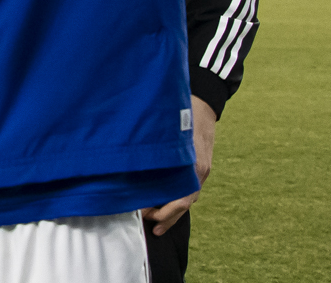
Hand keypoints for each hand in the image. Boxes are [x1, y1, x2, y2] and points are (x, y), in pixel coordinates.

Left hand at [143, 96, 218, 234]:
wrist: (203, 103)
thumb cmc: (181, 113)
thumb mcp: (166, 129)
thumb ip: (154, 148)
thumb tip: (126, 155)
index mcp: (192, 167)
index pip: (180, 201)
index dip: (162, 212)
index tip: (143, 213)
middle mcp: (199, 172)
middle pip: (184, 205)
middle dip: (167, 218)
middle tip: (149, 226)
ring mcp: (202, 171)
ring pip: (188, 199)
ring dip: (172, 211)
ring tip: (154, 221)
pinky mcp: (201, 167)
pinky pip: (190, 189)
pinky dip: (177, 199)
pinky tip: (164, 203)